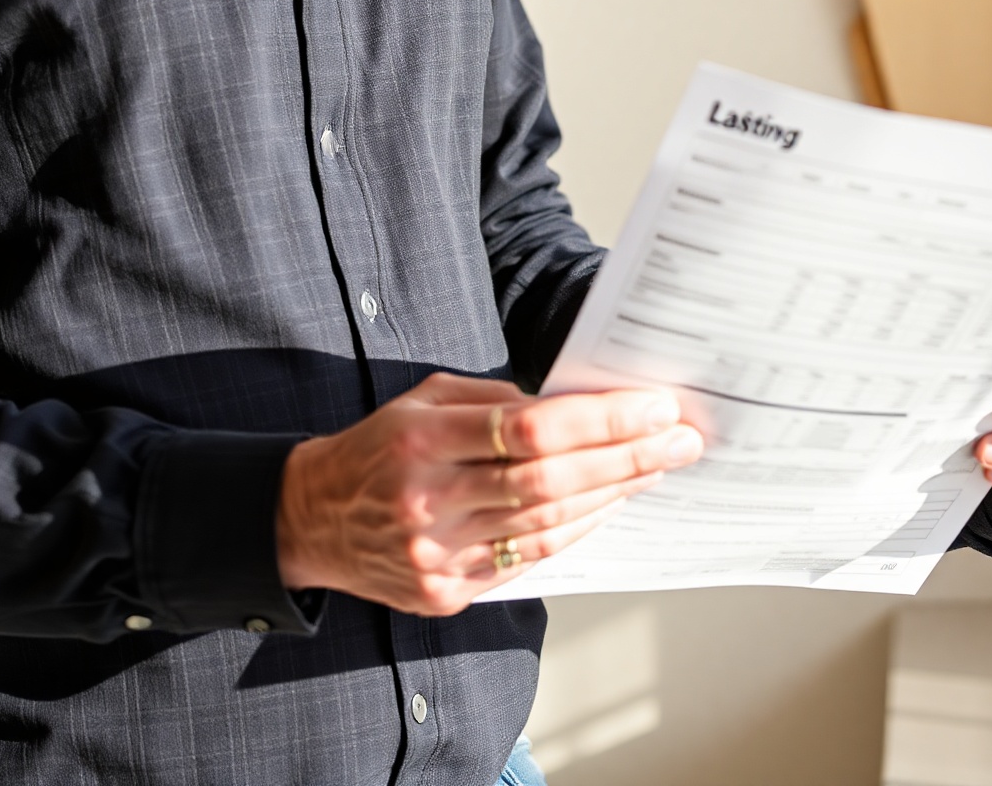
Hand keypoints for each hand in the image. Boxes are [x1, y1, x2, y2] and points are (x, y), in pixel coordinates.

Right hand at [275, 372, 703, 614]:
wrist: (312, 518)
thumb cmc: (381, 446)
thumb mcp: (425, 399)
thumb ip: (494, 401)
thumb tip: (574, 405)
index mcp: (424, 438)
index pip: (530, 429)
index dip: (600, 420)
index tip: (653, 407)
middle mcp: (430, 499)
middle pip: (549, 481)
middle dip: (626, 458)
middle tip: (679, 439)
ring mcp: (437, 555)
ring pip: (544, 526)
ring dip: (610, 496)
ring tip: (655, 468)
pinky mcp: (444, 593)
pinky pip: (525, 561)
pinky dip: (573, 531)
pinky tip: (605, 505)